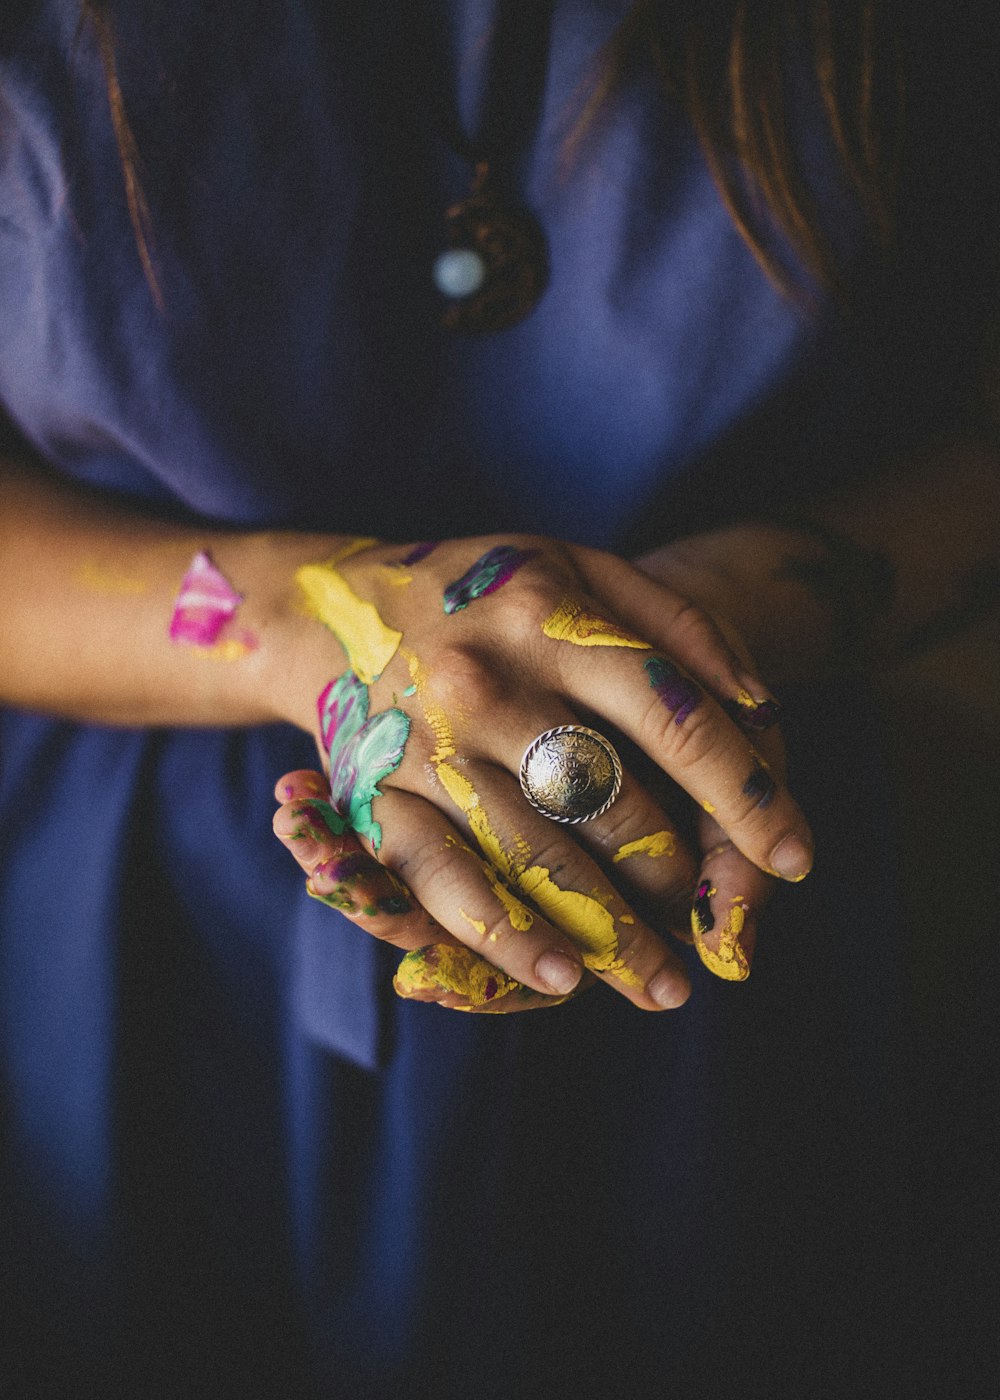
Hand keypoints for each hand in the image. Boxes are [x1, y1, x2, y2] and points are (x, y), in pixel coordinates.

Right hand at [270, 533, 813, 1010]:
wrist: (337, 608)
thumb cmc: (491, 595)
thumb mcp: (583, 569)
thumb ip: (678, 626)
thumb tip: (762, 708)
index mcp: (548, 615)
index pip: (671, 713)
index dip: (745, 792)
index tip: (797, 855)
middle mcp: (485, 679)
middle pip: (608, 798)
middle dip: (675, 875)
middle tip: (709, 921)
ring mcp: (426, 742)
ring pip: (534, 854)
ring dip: (608, 932)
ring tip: (663, 985)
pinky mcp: (375, 795)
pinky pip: (441, 879)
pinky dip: (501, 935)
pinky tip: (558, 977)